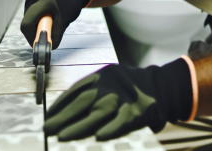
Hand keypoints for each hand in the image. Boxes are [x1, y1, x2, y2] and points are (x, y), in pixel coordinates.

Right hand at [20, 0, 92, 48]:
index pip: (27, 24)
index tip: (39, 44)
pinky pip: (31, 13)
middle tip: (46, 37)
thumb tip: (49, 47)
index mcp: (42, 1)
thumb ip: (56, 34)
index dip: (31, 37)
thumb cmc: (72, 2)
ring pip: (28, 18)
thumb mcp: (66, 20)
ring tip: (51, 23)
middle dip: (35, 32)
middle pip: (27, 22)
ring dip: (37, 25)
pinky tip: (48, 17)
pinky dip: (38, 19)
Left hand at [43, 58, 193, 141]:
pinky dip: (111, 129)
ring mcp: (127, 97)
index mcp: (105, 74)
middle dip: (64, 116)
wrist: (164, 87)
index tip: (48, 116)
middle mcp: (114, 83)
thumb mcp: (111, 81)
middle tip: (48, 128)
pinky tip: (98, 137)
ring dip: (80, 126)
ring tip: (63, 136)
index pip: (78, 89)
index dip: (61, 104)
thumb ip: (92, 92)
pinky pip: (123, 121)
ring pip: (100, 112)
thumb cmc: (131, 89)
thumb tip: (63, 113)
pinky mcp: (140, 111)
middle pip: (85, 100)